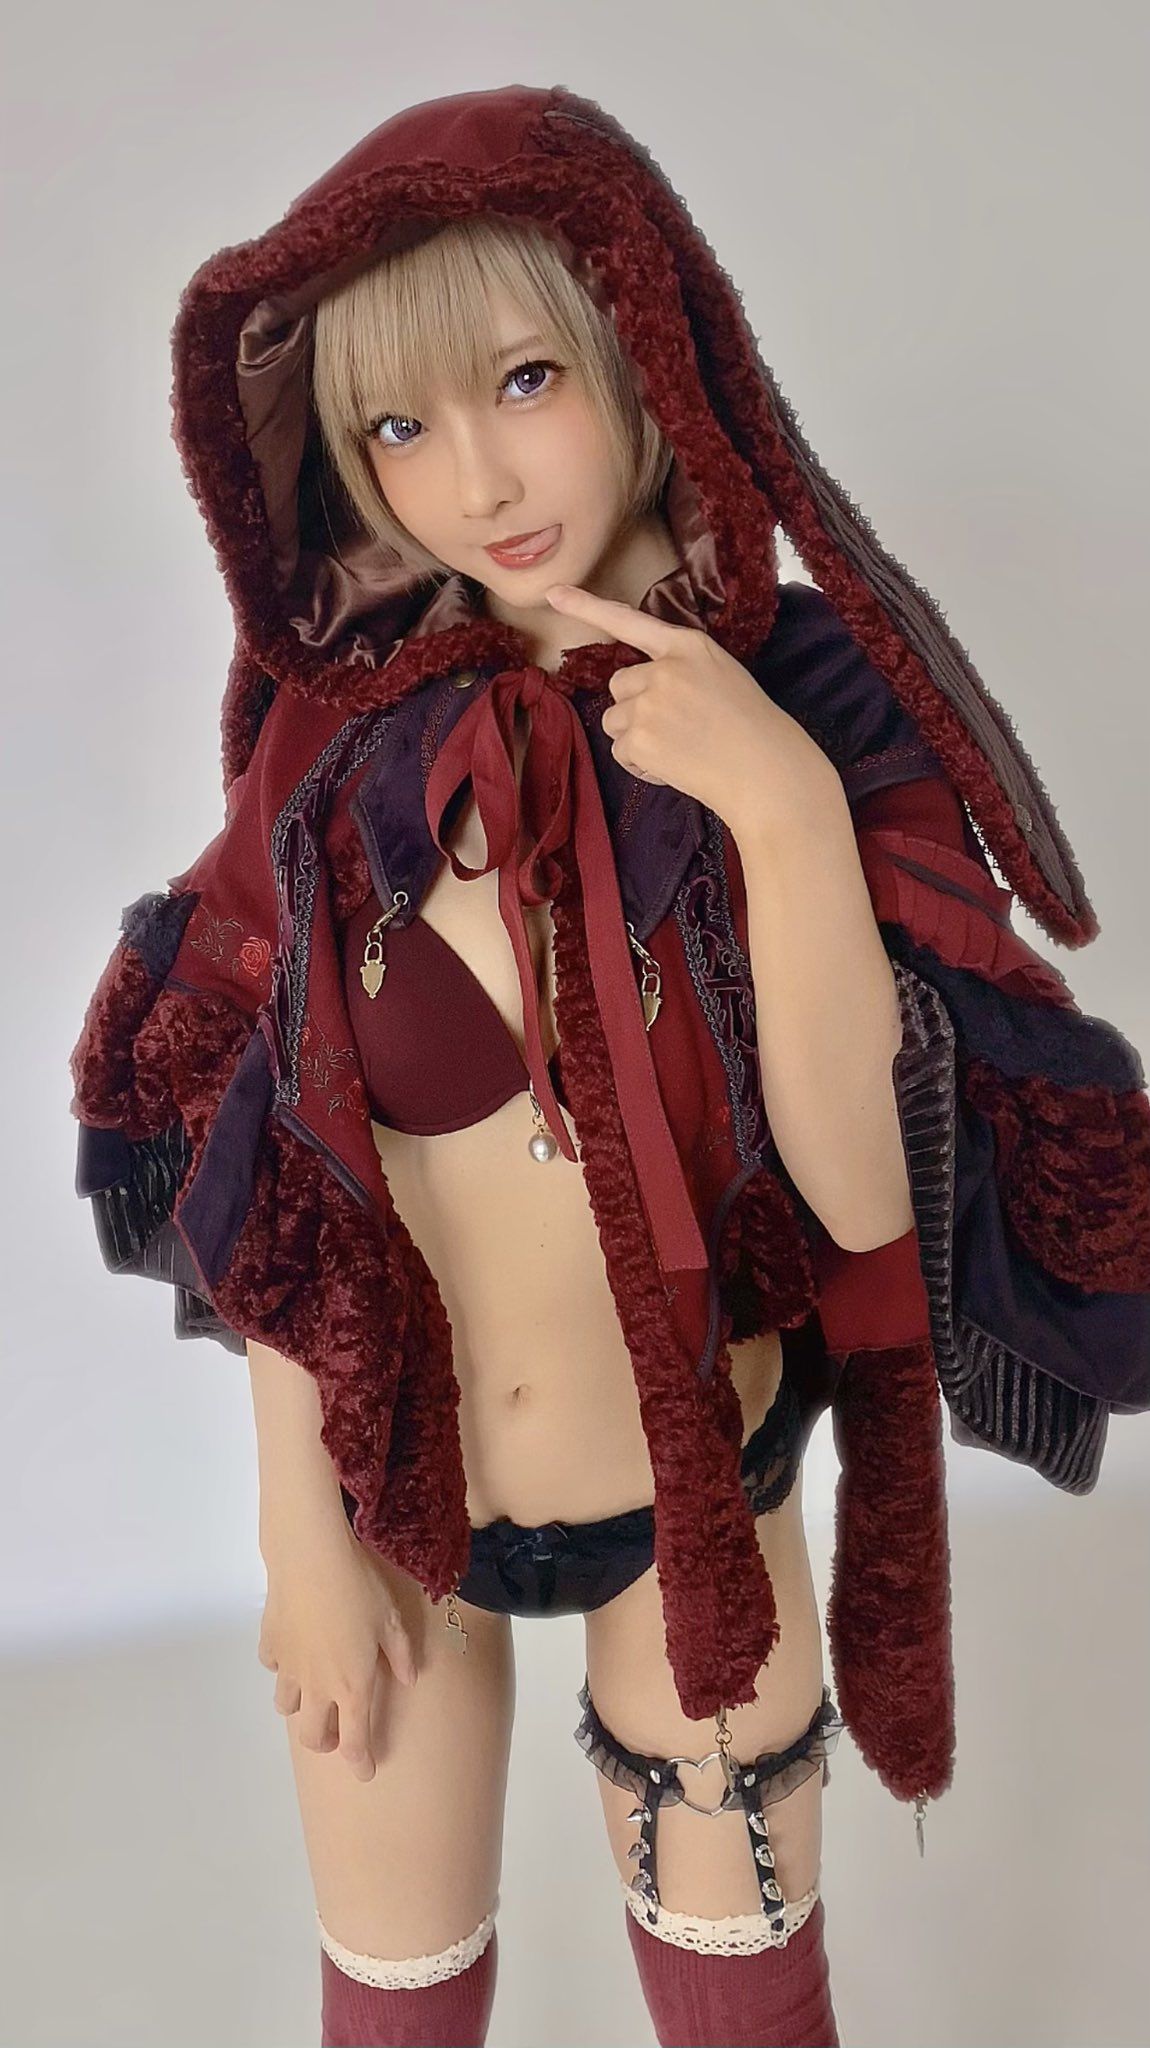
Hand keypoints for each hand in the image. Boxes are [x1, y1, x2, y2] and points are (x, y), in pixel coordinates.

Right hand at [256, 1527, 418, 1782]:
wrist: (311, 1559)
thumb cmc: (359, 1589)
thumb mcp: (392, 1621)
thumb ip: (401, 1655)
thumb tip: (409, 1679)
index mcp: (352, 1686)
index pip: (355, 1739)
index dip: (360, 1761)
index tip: (365, 1772)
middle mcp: (316, 1686)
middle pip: (312, 1735)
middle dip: (325, 1741)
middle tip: (336, 1732)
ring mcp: (289, 1667)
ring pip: (286, 1706)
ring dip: (300, 1707)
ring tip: (313, 1691)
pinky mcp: (270, 1643)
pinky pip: (273, 1667)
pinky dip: (283, 1667)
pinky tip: (295, 1651)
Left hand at [545, 583, 837, 836]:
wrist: (766, 770)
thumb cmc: (751, 728)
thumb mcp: (721, 676)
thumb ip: (680, 670)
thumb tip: (638, 688)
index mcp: (688, 646)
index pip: (628, 621)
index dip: (586, 606)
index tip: (552, 594)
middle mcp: (664, 669)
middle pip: (619, 684)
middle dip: (635, 708)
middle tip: (677, 729)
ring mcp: (650, 703)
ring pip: (615, 720)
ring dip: (636, 737)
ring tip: (679, 749)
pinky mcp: (640, 738)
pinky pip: (621, 751)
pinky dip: (641, 764)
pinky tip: (676, 766)